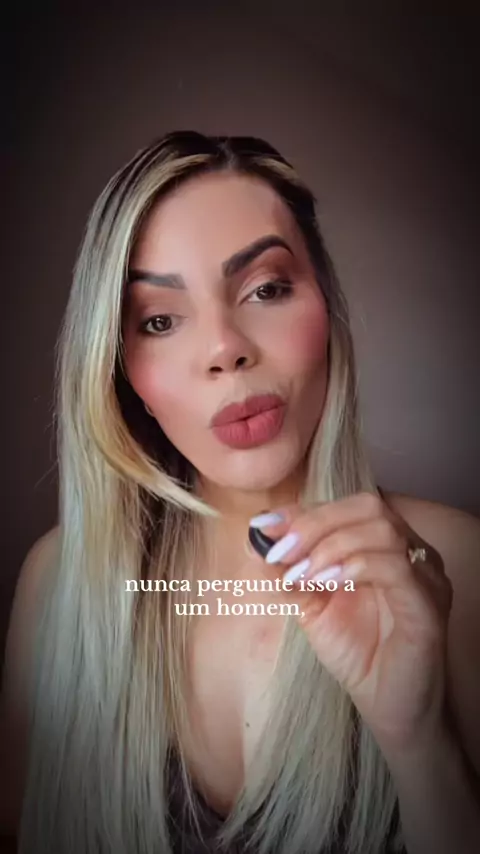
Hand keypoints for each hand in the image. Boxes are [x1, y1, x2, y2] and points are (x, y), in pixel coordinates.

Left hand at [250, 492, 452, 756]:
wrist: (387, 706)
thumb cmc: (356, 652)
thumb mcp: (311, 604)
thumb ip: (288, 571)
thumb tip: (256, 540)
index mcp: (382, 543)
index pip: (345, 506)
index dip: (303, 512)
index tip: (263, 528)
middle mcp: (410, 550)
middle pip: (367, 506)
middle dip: (316, 523)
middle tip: (282, 551)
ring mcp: (425, 574)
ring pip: (382, 530)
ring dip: (332, 545)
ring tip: (302, 574)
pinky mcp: (429, 603)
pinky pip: (397, 567)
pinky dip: (356, 565)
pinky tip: (329, 583)